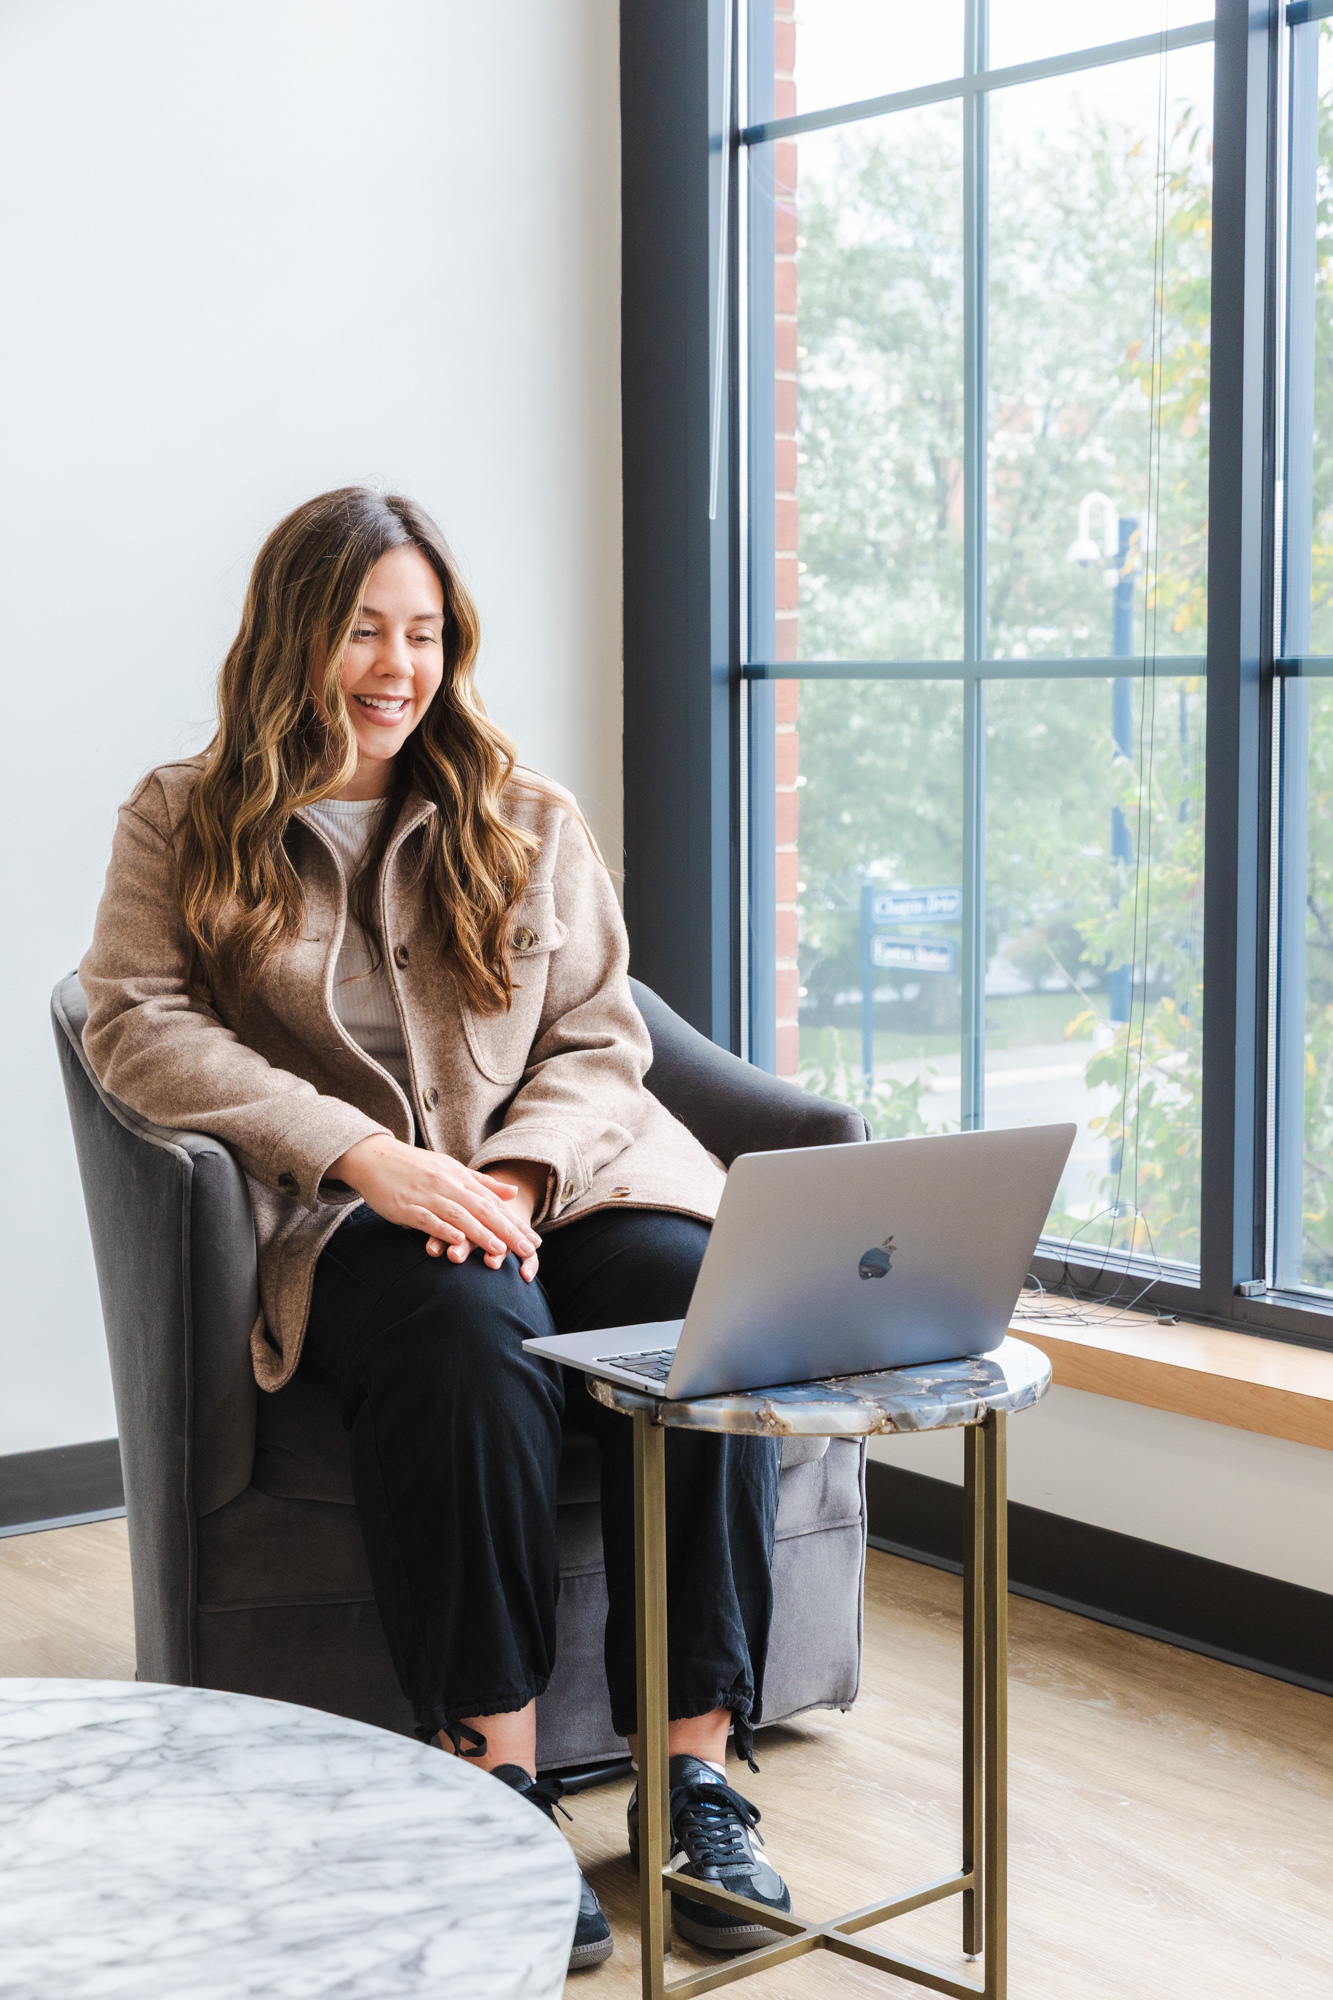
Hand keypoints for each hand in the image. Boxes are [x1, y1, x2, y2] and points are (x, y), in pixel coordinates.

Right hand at [329, 1136, 542, 1278]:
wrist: (374, 1157)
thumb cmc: (415, 1166)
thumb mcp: (451, 1169)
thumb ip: (482, 1183)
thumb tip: (513, 1192)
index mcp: (460, 1177)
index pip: (494, 1203)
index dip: (515, 1222)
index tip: (534, 1241)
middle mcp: (448, 1184)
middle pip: (483, 1209)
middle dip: (507, 1231)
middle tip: (527, 1250)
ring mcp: (427, 1195)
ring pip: (459, 1215)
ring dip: (480, 1233)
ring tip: (499, 1250)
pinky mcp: (407, 1206)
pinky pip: (428, 1219)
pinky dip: (443, 1230)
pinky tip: (457, 1242)